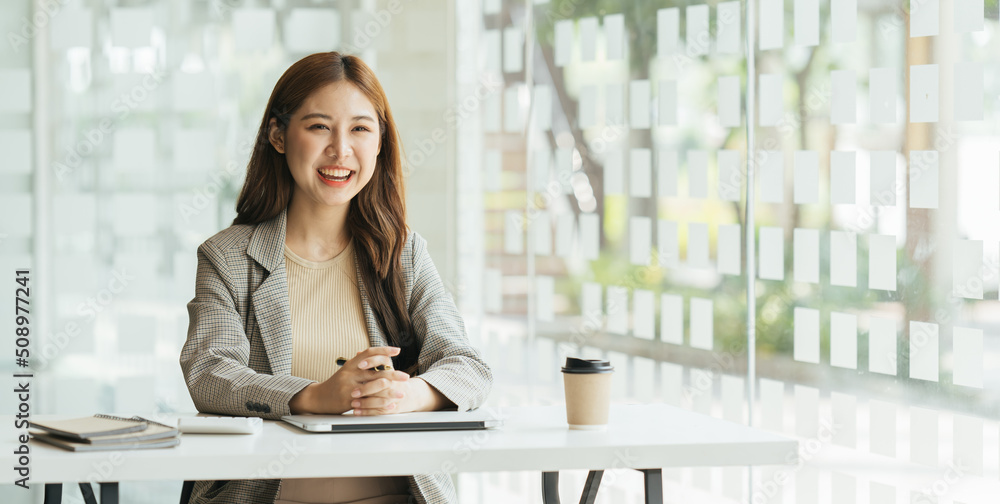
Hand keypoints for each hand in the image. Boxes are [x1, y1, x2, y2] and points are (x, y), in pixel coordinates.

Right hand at [289, 346, 409, 414]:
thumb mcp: (347, 370)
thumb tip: (379, 356)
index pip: (369, 352)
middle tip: (406, 376)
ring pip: (375, 386)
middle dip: (394, 374)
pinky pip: (369, 401)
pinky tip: (390, 404)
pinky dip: (381, 402)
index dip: (384, 350)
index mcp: (351, 364)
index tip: (397, 350)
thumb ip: (361, 364)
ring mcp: (349, 387)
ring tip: (402, 392)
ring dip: (391, 390)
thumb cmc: (336, 384)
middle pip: (376, 371)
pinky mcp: (349, 400)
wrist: (318, 398)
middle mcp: (350, 373)